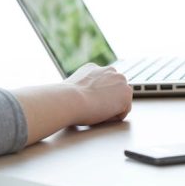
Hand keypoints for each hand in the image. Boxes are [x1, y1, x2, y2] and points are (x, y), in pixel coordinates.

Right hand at [12, 64, 131, 144]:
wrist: (70, 99)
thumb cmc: (63, 98)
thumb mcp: (67, 89)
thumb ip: (74, 90)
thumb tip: (58, 98)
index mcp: (93, 68)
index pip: (102, 85)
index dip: (96, 98)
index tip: (87, 104)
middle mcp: (108, 70)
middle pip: (113, 93)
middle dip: (106, 103)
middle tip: (91, 110)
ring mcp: (119, 81)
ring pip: (119, 102)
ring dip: (110, 110)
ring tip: (94, 112)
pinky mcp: (126, 93)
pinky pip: (124, 111)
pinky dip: (114, 117)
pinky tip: (101, 114)